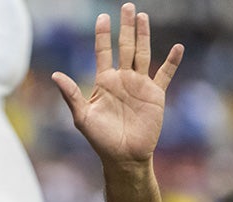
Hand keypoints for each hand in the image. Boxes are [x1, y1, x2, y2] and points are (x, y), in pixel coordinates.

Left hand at [51, 3, 183, 165]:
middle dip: (126, 27)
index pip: (103, 52)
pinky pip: (164, 75)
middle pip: (125, 47)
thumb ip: (71, 95)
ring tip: (143, 17)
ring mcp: (139, 85)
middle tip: (127, 7)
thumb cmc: (100, 139)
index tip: (102, 17)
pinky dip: (171, 62)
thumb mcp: (82, 117)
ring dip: (144, 36)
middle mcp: (122, 79)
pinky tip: (177, 48)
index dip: (103, 35)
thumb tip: (55, 75)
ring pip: (142, 54)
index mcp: (104, 82)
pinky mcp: (155, 95)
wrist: (123, 157)